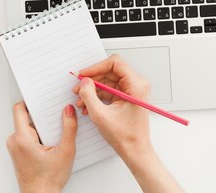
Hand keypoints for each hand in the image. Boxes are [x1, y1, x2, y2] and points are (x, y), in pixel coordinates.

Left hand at [6, 102, 76, 192]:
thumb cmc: (48, 181)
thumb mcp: (65, 151)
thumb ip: (69, 127)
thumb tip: (68, 110)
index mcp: (22, 138)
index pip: (19, 109)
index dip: (31, 101)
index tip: (43, 99)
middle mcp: (15, 141)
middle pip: (27, 118)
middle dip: (43, 117)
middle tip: (58, 117)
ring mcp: (16, 147)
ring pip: (29, 127)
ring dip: (43, 128)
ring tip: (56, 136)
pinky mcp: (19, 152)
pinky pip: (28, 136)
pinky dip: (40, 136)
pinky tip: (51, 144)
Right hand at [73, 55, 184, 192]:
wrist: (135, 151)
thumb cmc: (125, 137)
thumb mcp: (100, 115)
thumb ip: (89, 95)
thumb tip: (84, 82)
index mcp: (136, 85)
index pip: (115, 63)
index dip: (96, 67)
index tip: (84, 75)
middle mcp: (136, 85)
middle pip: (110, 71)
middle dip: (92, 80)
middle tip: (79, 88)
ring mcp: (132, 91)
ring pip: (108, 81)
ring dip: (93, 89)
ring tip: (81, 100)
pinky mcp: (127, 97)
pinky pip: (110, 89)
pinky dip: (98, 95)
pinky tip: (87, 105)